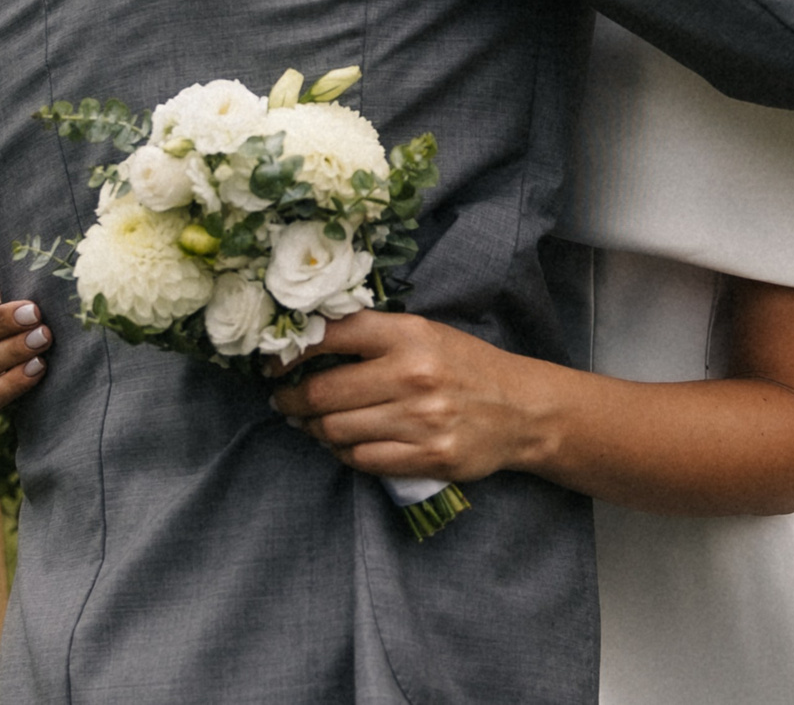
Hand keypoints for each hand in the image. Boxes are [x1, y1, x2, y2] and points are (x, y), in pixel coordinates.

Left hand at [267, 311, 547, 484]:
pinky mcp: (428, 457)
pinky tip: (343, 444)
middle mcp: (413, 374)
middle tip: (284, 402)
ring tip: (311, 423)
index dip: (291, 351)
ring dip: (314, 429)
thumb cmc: (464, 366)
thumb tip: (305, 347)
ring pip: (336, 430)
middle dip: (291, 400)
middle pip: (323, 393)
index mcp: (409, 334)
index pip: (331, 336)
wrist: (520, 409)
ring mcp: (421, 420)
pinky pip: (362, 459)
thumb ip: (373, 337)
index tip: (273, 363)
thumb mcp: (424, 334)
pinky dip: (343, 453)